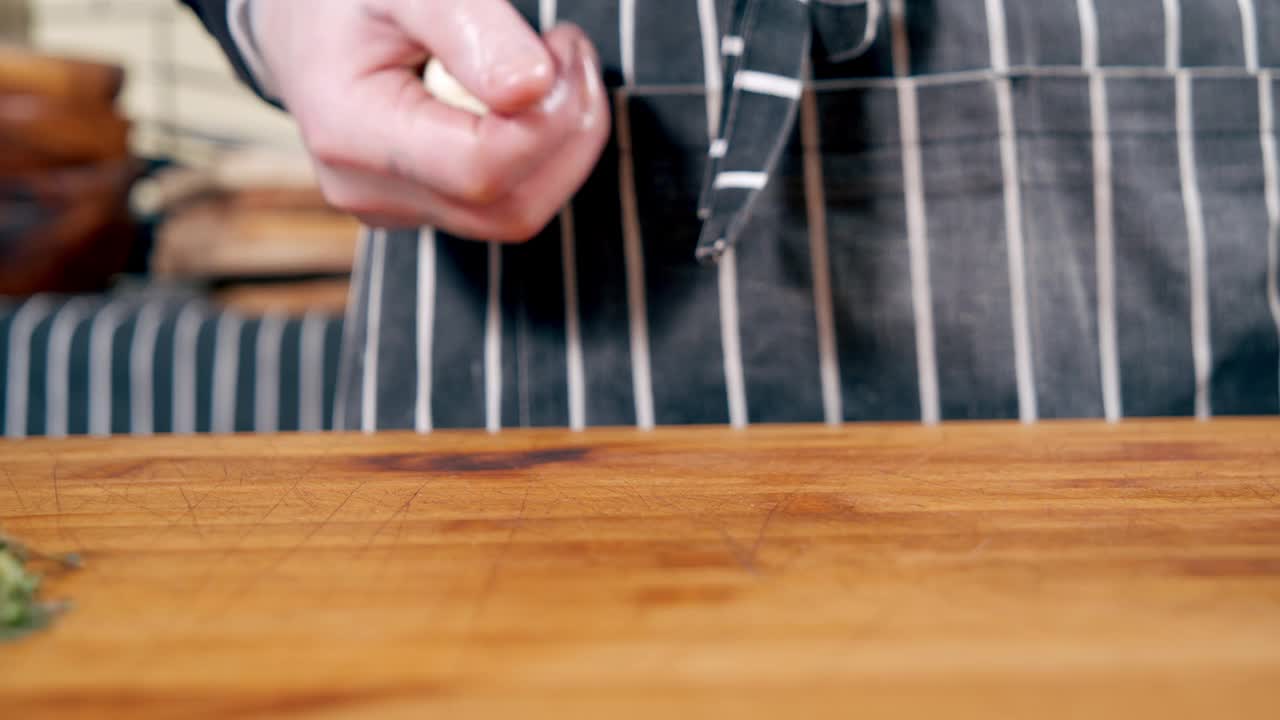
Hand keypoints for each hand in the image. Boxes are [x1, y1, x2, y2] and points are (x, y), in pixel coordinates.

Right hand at [252, 0, 609, 240]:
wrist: (302, 19)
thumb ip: (470, 28)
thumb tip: (532, 87)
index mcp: (350, 133)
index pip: (483, 168)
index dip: (548, 117)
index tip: (562, 46)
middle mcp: (369, 191)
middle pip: (511, 208)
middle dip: (566, 133)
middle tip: (568, 53)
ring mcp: (396, 209)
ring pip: (517, 215)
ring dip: (560, 145)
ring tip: (550, 70)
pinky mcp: (423, 207)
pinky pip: (506, 206)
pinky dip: (538, 157)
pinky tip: (522, 102)